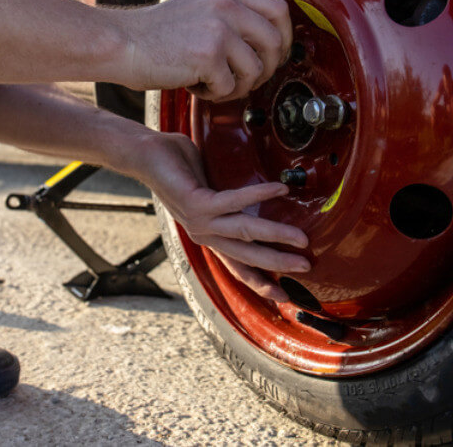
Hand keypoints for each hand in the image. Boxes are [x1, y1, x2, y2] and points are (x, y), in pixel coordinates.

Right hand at [116, 0, 291, 101]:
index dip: (283, 38)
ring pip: (256, 70)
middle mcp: (227, 5)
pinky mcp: (208, 56)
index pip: (279, 10)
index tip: (273, 55)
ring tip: (214, 84)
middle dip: (266, 69)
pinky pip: (229, 87)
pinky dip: (215, 94)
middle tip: (245, 79)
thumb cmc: (156, 33)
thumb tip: (267, 43)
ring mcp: (219, 29)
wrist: (121, 42)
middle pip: (275, 43)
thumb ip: (232, 16)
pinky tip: (196, 86)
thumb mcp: (200, 8)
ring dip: (239, 85)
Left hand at [127, 132, 308, 301]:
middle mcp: (205, 233)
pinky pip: (233, 201)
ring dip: (276, 235)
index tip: (283, 296)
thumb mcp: (212, 190)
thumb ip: (233, 200)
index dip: (261, 282)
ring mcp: (200, 221)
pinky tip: (279, 189)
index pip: (238, 266)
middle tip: (306, 267)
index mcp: (209, 235)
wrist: (146, 156)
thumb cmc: (180, 169)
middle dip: (278, 264)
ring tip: (301, 238)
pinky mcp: (197, 203)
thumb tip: (265, 196)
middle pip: (247, 256)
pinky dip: (259, 195)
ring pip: (245, 233)